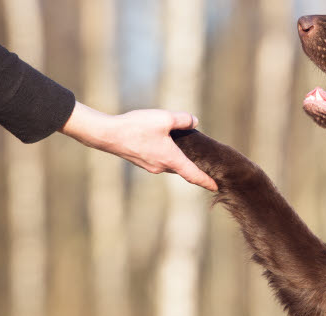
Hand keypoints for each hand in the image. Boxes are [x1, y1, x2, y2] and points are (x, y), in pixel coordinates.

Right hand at [59, 101, 217, 190]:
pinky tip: (166, 143)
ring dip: (180, 159)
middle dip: (195, 168)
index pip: (194, 175)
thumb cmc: (136, 127)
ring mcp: (150, 166)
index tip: (217, 188)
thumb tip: (194, 121)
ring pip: (171, 164)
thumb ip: (183, 120)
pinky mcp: (141, 161)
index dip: (207, 182)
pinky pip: (160, 160)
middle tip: (207, 164)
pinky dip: (167, 155)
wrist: (108, 135)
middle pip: (183, 169)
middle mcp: (162, 167)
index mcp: (171, 159)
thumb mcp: (164, 118)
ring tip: (187, 150)